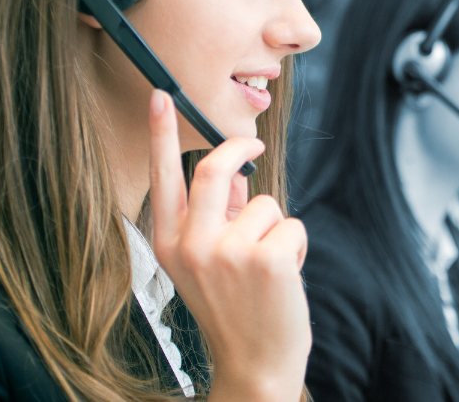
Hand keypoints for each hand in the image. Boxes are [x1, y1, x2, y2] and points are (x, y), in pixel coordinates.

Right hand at [148, 90, 310, 401]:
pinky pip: (290, 223)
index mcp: (168, 243)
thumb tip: (233, 176)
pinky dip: (297, 245)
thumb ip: (216, 217)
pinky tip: (286, 276)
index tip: (163, 95)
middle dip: (242, 148)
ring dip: (275, 226)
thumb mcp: (209, 263)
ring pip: (263, 200)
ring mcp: (226, 252)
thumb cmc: (237, 310)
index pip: (162, 177)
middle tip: (256, 147)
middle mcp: (190, 245)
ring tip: (269, 265)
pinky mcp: (264, 259)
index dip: (161, 133)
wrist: (256, 364)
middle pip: (215, 167)